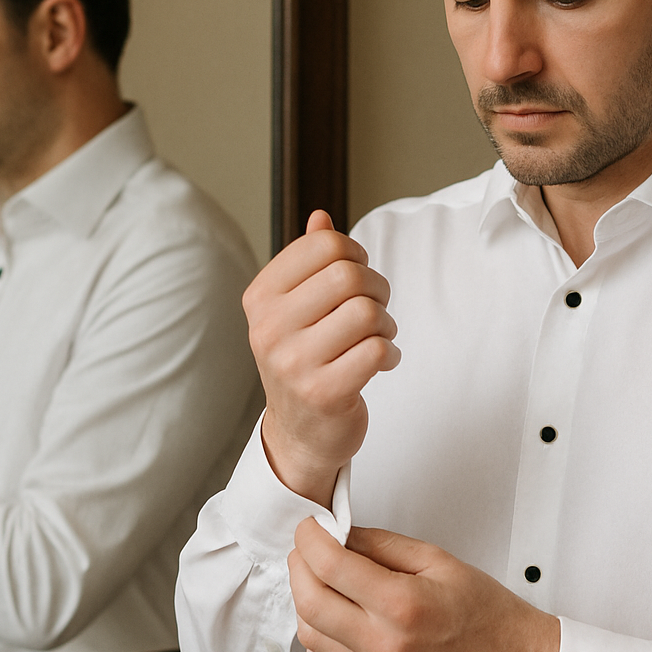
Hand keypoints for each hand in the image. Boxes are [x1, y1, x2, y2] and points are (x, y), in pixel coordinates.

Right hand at [246, 210, 399, 504]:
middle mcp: (269, 328)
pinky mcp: (323, 392)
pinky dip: (390, 353)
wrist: (300, 433)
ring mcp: (293, 363)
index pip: (324, 245)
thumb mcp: (296, 309)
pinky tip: (380, 362)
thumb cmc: (305, 359)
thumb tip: (321, 218)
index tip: (358, 274)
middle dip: (377, 288)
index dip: (355, 254)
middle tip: (376, 308)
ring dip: (386, 324)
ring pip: (366, 313)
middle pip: (349, 275)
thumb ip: (308, 262)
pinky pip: (377, 351)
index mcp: (261, 298)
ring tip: (377, 338)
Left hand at [288, 518, 559, 651]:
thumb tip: (342, 534)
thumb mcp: (436, 559)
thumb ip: (382, 545)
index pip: (331, 567)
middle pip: (310, 603)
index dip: (310, 539)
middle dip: (299, 566)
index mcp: (403, 605)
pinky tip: (332, 608)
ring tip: (319, 575)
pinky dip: (318, 629)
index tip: (310, 527)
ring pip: (310, 634)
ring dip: (304, 598)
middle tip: (308, 547)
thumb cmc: (485, 613)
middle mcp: (386, 645)